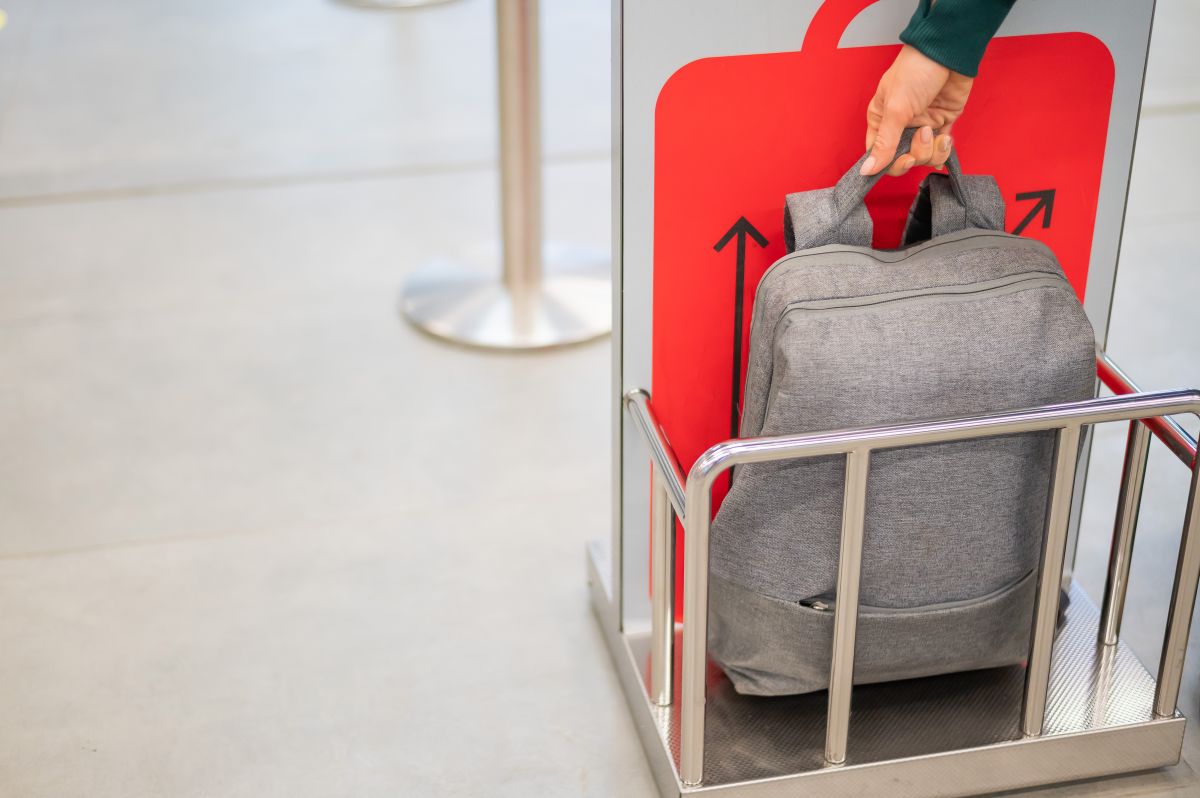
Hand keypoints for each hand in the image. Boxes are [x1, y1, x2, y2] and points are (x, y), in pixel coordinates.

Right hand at [861, 45, 972, 175]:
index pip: (878, 154)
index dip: (889, 163)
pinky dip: (943, 148)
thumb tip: (867, 170)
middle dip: (913, 154)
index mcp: (881, 120)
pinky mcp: (941, 123)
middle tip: (920, 137)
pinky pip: (940, 149)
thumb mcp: (896, 109)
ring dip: (930, 149)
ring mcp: (921, 125)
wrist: (949, 52)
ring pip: (923, 156)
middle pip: (902, 159)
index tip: (902, 159)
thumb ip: (884, 143)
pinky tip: (944, 137)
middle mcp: (899, 125)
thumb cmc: (916, 70)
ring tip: (932, 128)